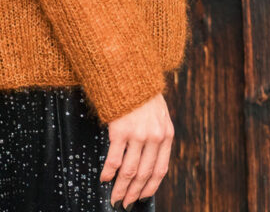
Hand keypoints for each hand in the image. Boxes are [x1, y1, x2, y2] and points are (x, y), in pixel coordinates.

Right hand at [99, 92, 173, 207]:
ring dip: (121, 187)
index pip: (160, 170)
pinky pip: (115, 158)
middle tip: (124, 203)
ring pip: (130, 171)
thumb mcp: (158, 112)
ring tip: (114, 197)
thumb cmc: (142, 92)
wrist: (129, 70)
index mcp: (166, 134)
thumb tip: (148, 159)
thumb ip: (157, 134)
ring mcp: (138, 134)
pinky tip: (104, 177)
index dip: (150, 187)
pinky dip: (109, 171)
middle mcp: (154, 137)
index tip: (141, 197)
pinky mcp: (120, 130)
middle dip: (134, 192)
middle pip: (144, 174)